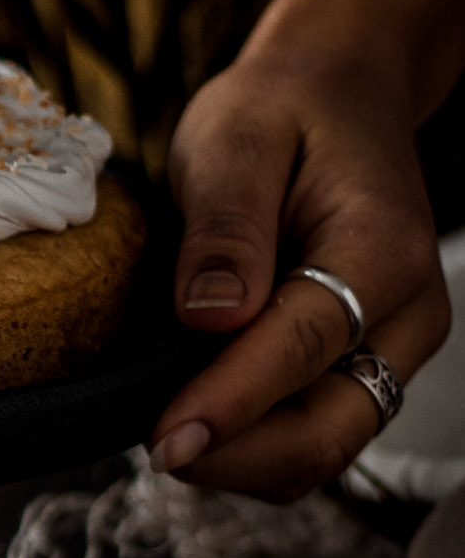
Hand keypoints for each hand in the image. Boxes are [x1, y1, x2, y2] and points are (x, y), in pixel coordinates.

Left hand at [147, 51, 449, 498]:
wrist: (336, 97)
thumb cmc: (282, 110)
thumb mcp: (235, 137)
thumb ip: (225, 228)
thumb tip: (206, 319)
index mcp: (382, 252)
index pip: (303, 349)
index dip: (228, 403)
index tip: (163, 439)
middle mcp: (406, 316)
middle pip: (327, 434)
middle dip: (235, 458)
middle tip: (151, 446)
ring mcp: (391, 350)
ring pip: (319, 451)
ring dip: (239, 460)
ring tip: (161, 426)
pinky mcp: (362, 367)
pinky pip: (310, 435)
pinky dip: (250, 444)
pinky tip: (193, 412)